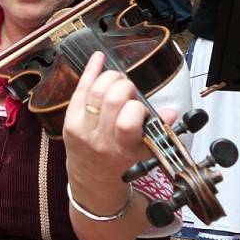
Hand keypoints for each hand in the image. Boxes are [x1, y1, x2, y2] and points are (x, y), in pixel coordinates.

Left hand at [62, 52, 176, 212]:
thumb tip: (170, 112)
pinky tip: (98, 59)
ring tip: (117, 80)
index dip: (136, 107)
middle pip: (110, 99)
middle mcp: (100, 139)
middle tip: (129, 90)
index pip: (128, 120)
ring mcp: (82, 129)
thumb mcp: (144, 152)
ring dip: (109, 78)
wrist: (93, 181)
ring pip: (94, 91)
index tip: (140, 107)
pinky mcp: (69, 121)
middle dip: (124, 86)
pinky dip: (90, 72)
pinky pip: (79, 90)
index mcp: (123, 148)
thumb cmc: (122, 164)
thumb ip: (157, 130)